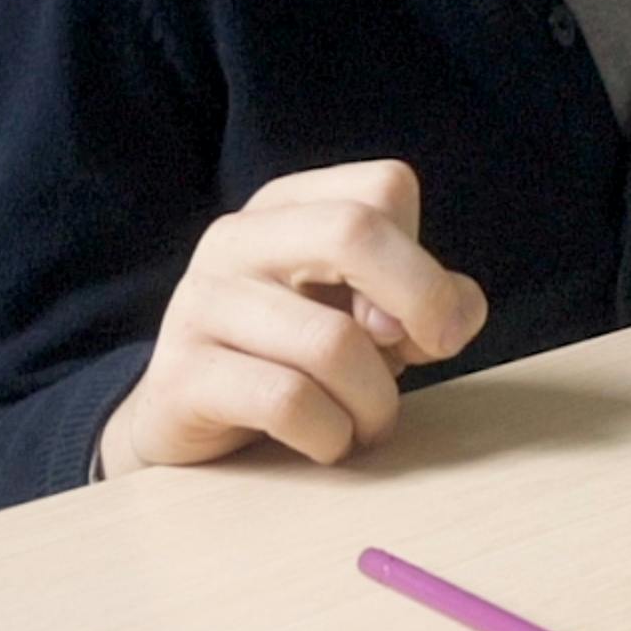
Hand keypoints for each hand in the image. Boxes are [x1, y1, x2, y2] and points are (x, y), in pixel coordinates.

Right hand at [95, 160, 488, 479]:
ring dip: (376, 401)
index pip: (385, 188)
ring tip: (367, 423)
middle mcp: (238, 238)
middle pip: (353, 230)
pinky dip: (331, 434)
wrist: (191, 422)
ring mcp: (199, 302)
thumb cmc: (299, 358)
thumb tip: (450, 317)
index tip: (422, 325)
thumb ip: (429, 300)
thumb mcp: (372, 317)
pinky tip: (327, 442)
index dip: (426, 262)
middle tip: (424, 356)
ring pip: (332, 341)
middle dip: (419, 301)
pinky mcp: (179, 375)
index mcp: (289, 206)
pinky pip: (289, 401)